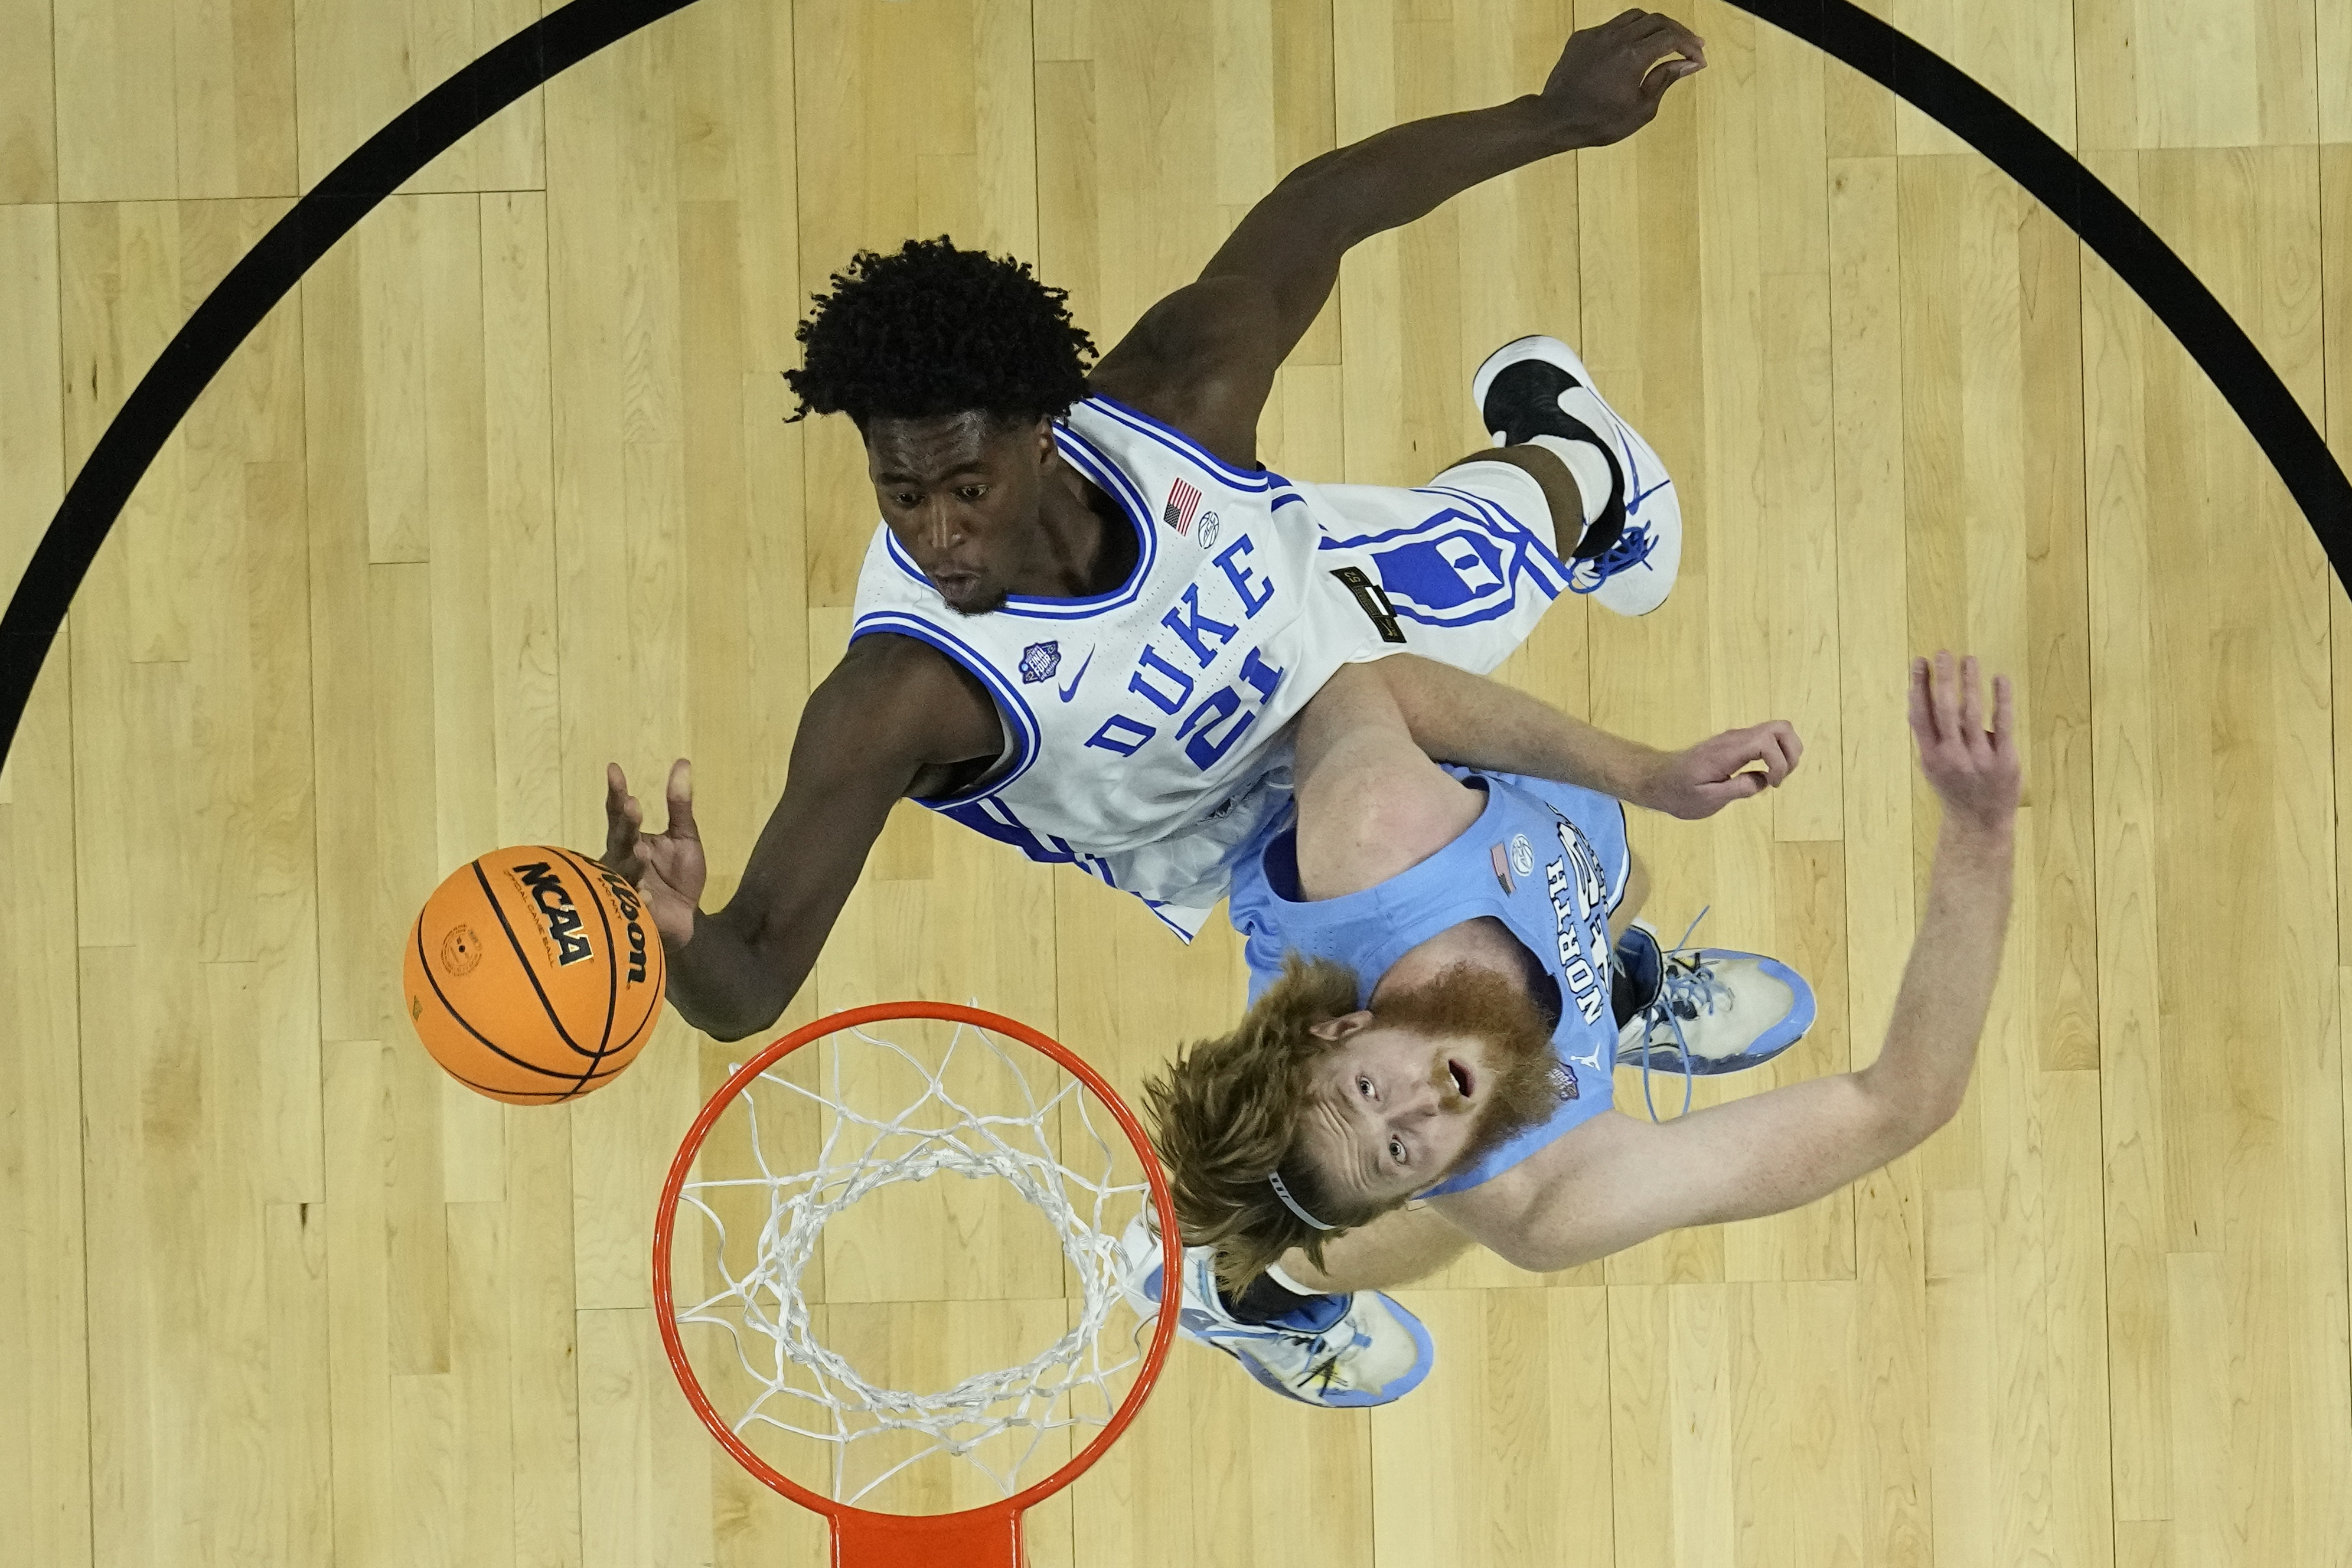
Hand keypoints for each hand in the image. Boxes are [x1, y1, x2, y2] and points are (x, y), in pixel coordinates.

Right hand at [601, 760, 706, 947]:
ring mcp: (624, 886)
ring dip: (631, 861)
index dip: (616, 792)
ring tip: (642, 851)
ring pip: (622, 870)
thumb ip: (680, 804)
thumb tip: (683, 762)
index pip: (619, 813)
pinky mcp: (633, 912)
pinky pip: (633, 905)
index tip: (614, 769)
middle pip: (619, 838)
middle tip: (631, 805)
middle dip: (625, 824)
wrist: (687, 917)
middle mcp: (621, 859)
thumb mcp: (685, 836)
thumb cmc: (679, 875)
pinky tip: (646, 896)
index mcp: (632, 839)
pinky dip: (639, 899)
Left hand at [1537, 9, 1705, 147]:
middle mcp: (1615, 37)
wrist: (1555, 120)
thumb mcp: (1641, 108)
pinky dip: (1628, 33)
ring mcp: (1596, 35)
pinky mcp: (1581, 38)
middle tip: (1690, 45)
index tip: (1698, 57)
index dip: (1690, 45)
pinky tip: (1632, 49)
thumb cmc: (1597, 121)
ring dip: (1654, 26)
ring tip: (1664, 42)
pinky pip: (1611, 27)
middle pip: (1656, 20)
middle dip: (1677, 31)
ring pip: (1634, 17)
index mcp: (1633, 55)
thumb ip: (1665, 80)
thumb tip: (1688, 64)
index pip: (1671, 37)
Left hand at [1641, 720, 1802, 818]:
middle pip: (1781, 727)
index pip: (1768, 741)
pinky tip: (1765, 775)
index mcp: (1728, 751)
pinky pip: (1766, 740)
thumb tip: (1763, 781)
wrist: (1658, 780)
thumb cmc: (1680, 793)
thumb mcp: (1707, 799)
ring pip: (1777, 730)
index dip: (1780, 763)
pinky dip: (1776, 754)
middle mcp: (1735, 738)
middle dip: (1791, 752)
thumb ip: (1737, 789)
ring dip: (1786, 752)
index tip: (1773, 784)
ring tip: (1776, 777)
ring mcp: (1736, 738)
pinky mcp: (1736, 743)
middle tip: (1781, 777)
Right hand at [1908, 652, 2019, 833]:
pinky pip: (2003, 724)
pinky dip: (2002, 699)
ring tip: (1968, 659)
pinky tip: (2000, 679)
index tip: (1919, 662)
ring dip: (1969, 682)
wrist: (1979, 823)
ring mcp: (1979, 759)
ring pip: (1972, 712)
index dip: (1919, 686)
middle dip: (1943, 678)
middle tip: (1943, 653)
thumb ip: (1927, 734)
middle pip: (1945, 710)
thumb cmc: (1954, 788)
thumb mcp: (1932, 765)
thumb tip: (1916, 695)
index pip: (1921, 715)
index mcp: (1931, 756)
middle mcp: (1952, 756)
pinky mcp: (2005, 760)